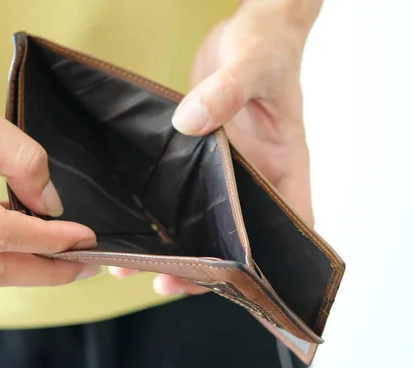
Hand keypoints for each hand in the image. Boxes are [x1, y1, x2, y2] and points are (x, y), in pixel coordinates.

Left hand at [110, 0, 320, 294]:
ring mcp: (226, 169)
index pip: (287, 228)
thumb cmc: (268, 44)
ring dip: (174, 245)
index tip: (231, 285)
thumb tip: (191, 123)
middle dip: (203, 266)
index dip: (267, 265)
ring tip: (135, 264)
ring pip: (204, 221)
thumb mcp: (252, 63)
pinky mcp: (200, 156)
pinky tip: (133, 224)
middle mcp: (255, 176)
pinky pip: (182, 193)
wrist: (251, 28)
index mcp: (283, 164)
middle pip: (237, 237)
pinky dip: (161, 214)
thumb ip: (226, 91)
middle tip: (165, 283)